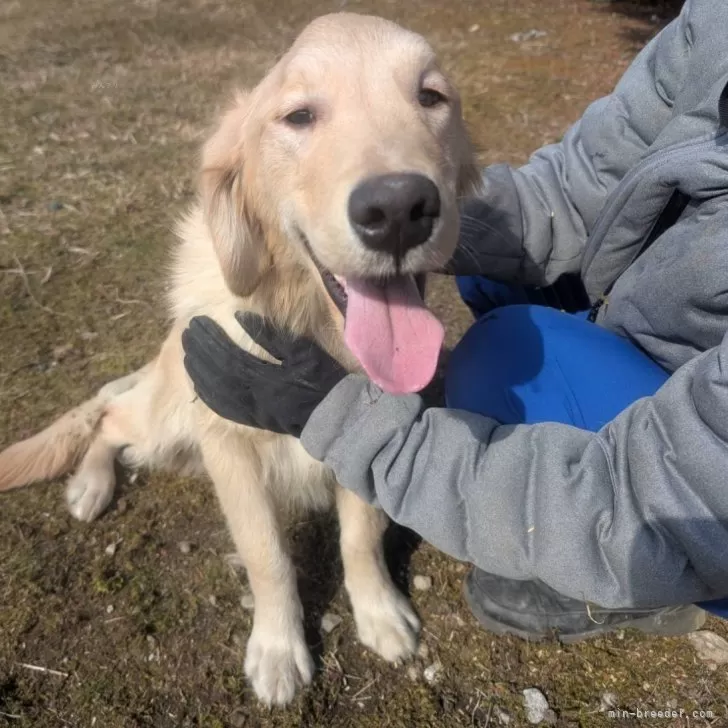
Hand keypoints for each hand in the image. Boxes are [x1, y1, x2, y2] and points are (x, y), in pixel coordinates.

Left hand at [181, 312, 347, 436]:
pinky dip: (207, 395)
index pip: (224, 354)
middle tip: (187, 334)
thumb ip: (271, 336)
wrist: (331, 414)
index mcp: (261, 374)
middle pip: (215, 371)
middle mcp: (250, 393)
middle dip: (198, 352)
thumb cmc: (319, 378)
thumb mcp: (301, 350)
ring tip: (187, 355)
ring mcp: (250, 409)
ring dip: (198, 372)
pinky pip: (223, 408)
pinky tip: (199, 386)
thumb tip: (242, 316)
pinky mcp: (253, 418)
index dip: (208, 339)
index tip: (196, 323)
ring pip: (214, 390)